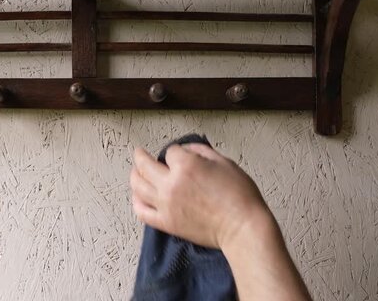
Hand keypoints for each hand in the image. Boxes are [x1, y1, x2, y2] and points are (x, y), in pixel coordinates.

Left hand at [130, 143, 270, 249]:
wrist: (242, 228)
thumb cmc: (240, 197)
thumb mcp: (224, 162)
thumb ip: (201, 151)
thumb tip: (187, 149)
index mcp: (186, 165)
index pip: (170, 151)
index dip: (176, 151)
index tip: (180, 154)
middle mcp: (171, 183)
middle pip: (144, 165)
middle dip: (141, 156)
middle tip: (139, 153)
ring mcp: (165, 204)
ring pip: (137, 186)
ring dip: (134, 176)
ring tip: (135, 172)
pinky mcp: (166, 222)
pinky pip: (141, 211)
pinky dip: (136, 202)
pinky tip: (137, 197)